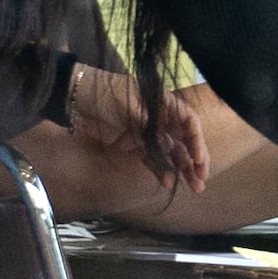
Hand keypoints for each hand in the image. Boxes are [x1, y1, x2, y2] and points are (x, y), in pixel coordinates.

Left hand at [63, 65, 215, 192]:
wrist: (76, 97)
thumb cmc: (105, 93)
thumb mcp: (130, 105)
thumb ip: (150, 125)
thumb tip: (168, 145)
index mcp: (163, 103)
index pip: (188, 122)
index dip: (196, 140)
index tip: (198, 159)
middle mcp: (159, 118)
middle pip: (183, 140)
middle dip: (194, 159)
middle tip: (201, 179)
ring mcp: (146, 132)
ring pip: (170, 152)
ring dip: (181, 168)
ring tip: (193, 186)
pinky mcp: (133, 144)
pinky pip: (151, 158)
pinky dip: (160, 169)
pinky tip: (168, 182)